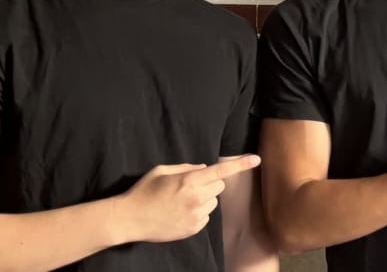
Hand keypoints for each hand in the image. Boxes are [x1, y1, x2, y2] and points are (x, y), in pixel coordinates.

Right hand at [117, 155, 262, 242]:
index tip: (256, 159)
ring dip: (204, 199)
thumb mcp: (161, 171)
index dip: (240, 164)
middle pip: (220, 186)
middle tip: (190, 187)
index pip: (220, 171)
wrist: (129, 219)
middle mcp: (196, 197)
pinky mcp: (193, 228)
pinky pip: (206, 217)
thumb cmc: (143, 192)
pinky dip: (198, 214)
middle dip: (210, 184)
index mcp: (188, 181)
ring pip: (213, 202)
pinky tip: (179, 213)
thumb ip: (185, 168)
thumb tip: (204, 168)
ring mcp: (195, 215)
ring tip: (181, 202)